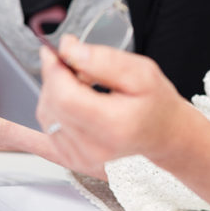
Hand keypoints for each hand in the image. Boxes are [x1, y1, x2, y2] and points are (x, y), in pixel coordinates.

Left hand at [36, 35, 186, 176]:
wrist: (164, 134)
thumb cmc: (155, 102)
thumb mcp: (141, 71)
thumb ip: (103, 59)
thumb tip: (69, 50)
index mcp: (114, 126)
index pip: (66, 98)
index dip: (54, 71)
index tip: (53, 52)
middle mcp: (95, 148)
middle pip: (53, 105)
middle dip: (54, 76)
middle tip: (72, 62)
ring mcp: (82, 158)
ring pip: (46, 115)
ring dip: (54, 91)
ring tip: (80, 83)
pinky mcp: (73, 160)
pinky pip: (48, 127)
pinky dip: (54, 107)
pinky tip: (72, 99)